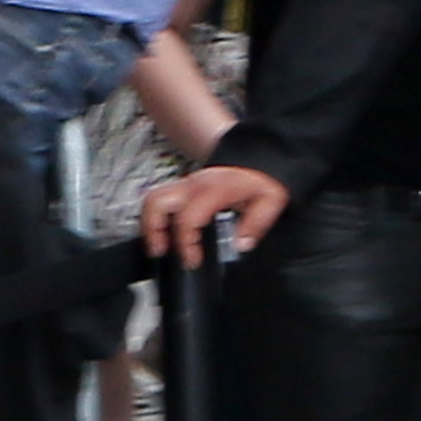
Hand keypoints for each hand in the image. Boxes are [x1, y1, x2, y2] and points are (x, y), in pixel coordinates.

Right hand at [139, 165, 292, 266]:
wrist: (256, 159)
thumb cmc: (260, 181)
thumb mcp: (270, 200)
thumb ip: (256, 223)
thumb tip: (240, 245)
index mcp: (214, 189)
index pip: (187, 217)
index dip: (185, 242)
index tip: (192, 260)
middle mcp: (193, 184)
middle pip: (156, 201)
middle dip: (153, 230)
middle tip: (160, 252)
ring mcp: (185, 184)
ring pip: (152, 199)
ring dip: (149, 224)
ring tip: (158, 247)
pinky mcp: (182, 188)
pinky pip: (159, 200)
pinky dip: (156, 218)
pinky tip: (164, 236)